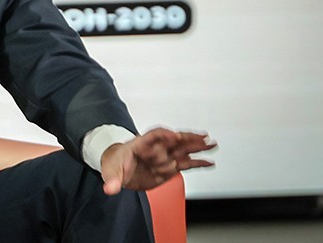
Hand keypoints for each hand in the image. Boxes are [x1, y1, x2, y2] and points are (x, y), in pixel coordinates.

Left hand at [100, 127, 216, 194]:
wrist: (119, 167)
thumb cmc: (115, 162)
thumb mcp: (111, 171)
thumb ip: (112, 180)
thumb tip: (110, 189)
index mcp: (140, 144)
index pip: (153, 136)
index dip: (164, 134)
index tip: (173, 135)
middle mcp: (155, 148)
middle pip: (173, 139)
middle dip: (187, 137)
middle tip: (202, 137)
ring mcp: (164, 156)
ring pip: (183, 149)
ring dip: (197, 146)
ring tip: (212, 144)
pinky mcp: (169, 167)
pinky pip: (186, 163)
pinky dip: (198, 162)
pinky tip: (209, 162)